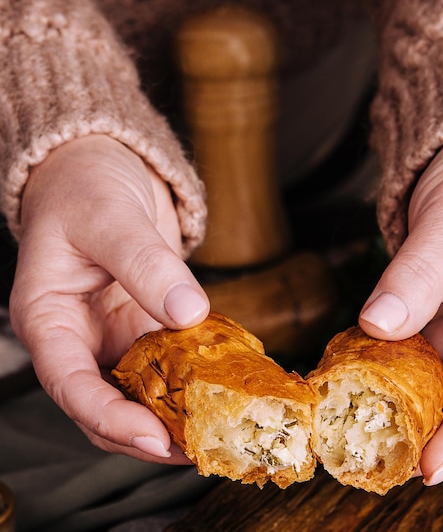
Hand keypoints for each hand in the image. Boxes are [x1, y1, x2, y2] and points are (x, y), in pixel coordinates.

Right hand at [9, 135, 208, 461]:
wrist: (104, 166)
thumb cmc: (86, 185)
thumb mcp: (110, 217)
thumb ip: (145, 263)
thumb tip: (188, 312)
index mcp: (49, 317)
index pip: (69, 384)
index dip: (109, 418)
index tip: (154, 437)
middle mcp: (81, 334)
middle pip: (106, 402)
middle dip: (148, 431)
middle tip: (198, 448)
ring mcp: (116, 331)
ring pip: (141, 389)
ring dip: (174, 412)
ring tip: (216, 429)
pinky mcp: (148, 321)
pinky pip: (170, 359)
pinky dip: (192, 377)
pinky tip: (223, 386)